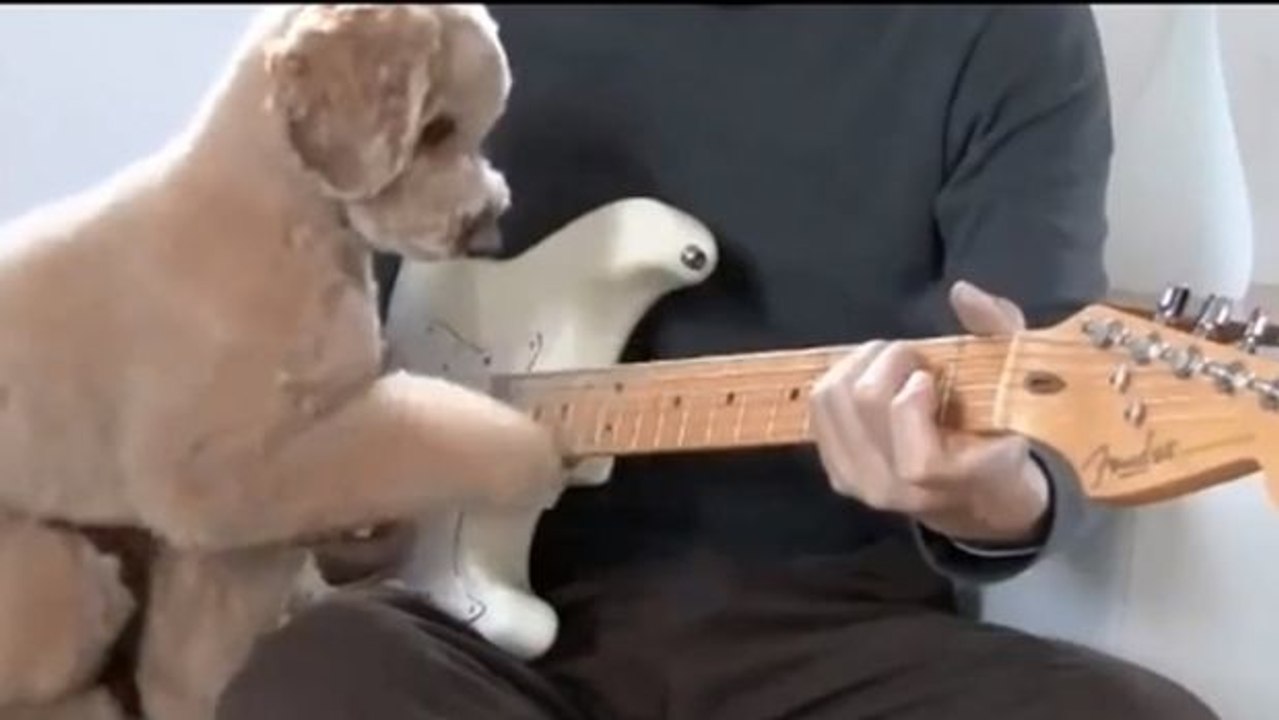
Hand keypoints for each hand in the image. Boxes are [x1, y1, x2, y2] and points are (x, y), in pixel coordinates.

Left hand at [808, 280, 1049, 544]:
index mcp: (958, 479)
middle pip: (866, 406)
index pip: (919, 461)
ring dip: (860, 365)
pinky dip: (841, 380)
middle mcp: (901, 491)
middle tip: (912, 356)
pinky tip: (868, 378)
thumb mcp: (1020, 383)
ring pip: (832, 402)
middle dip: (888, 361)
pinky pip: (818, 410)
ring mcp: (863, 486)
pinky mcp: (839, 475)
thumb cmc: (1002, 435)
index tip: (929, 377)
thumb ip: (999, 333)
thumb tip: (963, 293)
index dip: (914, 404)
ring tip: (890, 364)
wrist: (977, 498)